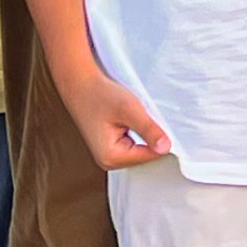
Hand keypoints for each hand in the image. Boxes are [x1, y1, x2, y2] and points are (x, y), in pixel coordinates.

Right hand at [56, 64, 172, 178]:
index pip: (150, 156)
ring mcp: (109, 156)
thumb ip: (148, 130)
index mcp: (111, 157)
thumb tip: (166, 148)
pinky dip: (139, 134)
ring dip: (146, 135)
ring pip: (141, 150)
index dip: (161, 140)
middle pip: (146, 155)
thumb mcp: (129, 110)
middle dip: (152, 138)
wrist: (81, 85)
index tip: (161, 123)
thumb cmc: (100, 95)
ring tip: (136, 117)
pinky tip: (133, 121)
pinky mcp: (111, 148)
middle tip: (147, 117)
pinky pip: (134, 145)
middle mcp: (108, 162)